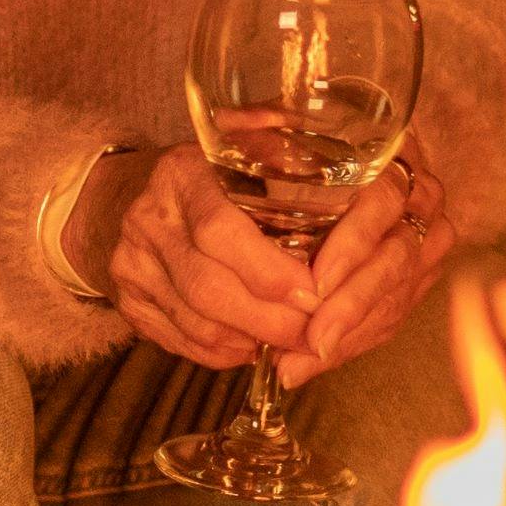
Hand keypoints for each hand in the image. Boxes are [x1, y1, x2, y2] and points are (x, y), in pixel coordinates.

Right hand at [110, 147, 457, 383]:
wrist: (133, 195)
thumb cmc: (215, 176)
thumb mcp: (249, 151)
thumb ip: (294, 161)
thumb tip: (379, 180)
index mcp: (181, 173)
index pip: (222, 230)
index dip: (271, 271)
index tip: (316, 291)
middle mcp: (147, 219)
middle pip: (210, 288)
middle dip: (273, 320)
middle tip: (317, 332)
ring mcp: (129, 264)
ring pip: (198, 324)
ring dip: (253, 342)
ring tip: (294, 341)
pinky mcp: (127, 303)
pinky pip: (181, 343)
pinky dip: (224, 353)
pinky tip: (253, 346)